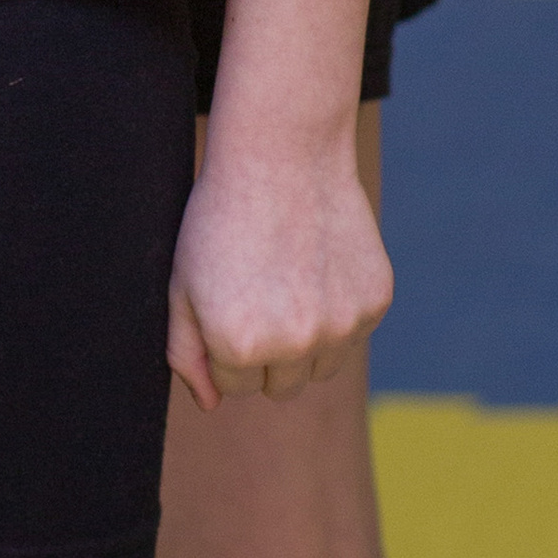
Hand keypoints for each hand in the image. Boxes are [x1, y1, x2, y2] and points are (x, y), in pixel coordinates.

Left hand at [166, 133, 393, 409]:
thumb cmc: (221, 217)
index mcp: (238, 347)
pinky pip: (352, 332)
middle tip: (259, 289)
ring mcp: (340, 326)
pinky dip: (338, 309)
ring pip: (319, 367)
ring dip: (306, 340)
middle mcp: (293, 345)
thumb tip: (211, 404)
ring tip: (289, 278)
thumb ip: (186, 354)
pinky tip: (320, 261)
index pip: (234, 385)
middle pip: (279, 386)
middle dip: (267, 352)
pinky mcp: (374, 302)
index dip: (226, 339)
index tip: (229, 295)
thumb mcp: (182, 283)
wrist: (283, 153)